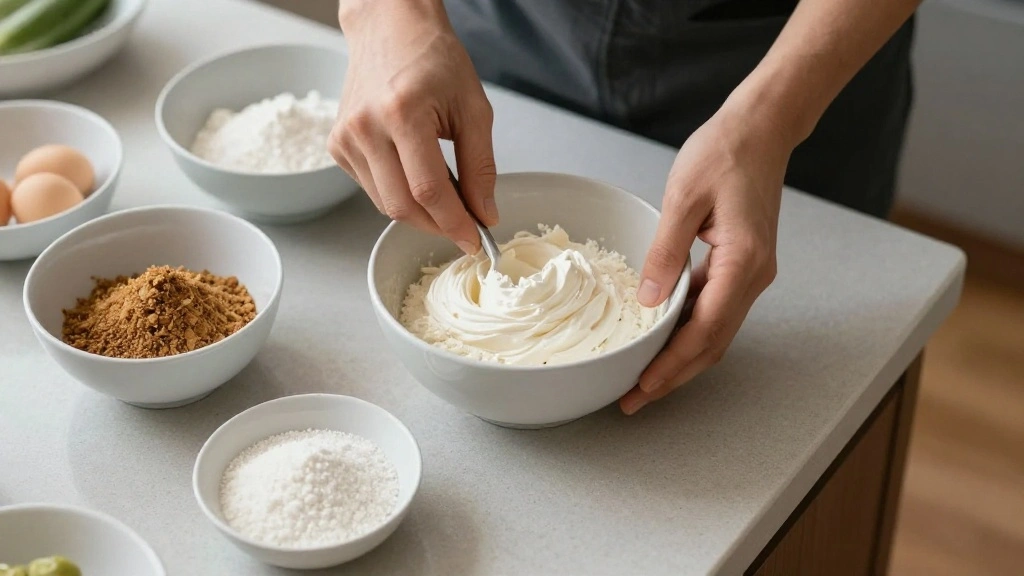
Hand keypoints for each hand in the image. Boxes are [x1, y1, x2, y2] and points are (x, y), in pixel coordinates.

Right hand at [330, 0, 497, 253]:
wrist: (391, 29)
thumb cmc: (434, 60)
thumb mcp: (473, 109)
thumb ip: (481, 166)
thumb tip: (484, 214)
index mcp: (401, 113)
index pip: (428, 190)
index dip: (454, 223)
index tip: (476, 240)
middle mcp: (365, 127)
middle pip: (402, 206)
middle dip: (438, 226)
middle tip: (465, 228)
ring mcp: (345, 138)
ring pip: (385, 204)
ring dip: (420, 213)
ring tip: (446, 199)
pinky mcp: (337, 146)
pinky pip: (372, 189)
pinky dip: (398, 194)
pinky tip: (415, 175)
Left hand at [619, 102, 789, 414]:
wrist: (760, 130)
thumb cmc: (724, 153)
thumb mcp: (684, 198)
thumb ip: (666, 252)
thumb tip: (648, 300)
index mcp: (743, 262)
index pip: (706, 330)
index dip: (673, 364)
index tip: (643, 385)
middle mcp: (753, 277)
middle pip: (712, 343)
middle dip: (673, 376)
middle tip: (634, 398)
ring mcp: (750, 274)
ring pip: (714, 332)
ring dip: (679, 359)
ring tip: (642, 377)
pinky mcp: (741, 266)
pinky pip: (714, 310)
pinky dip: (687, 331)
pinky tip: (660, 338)